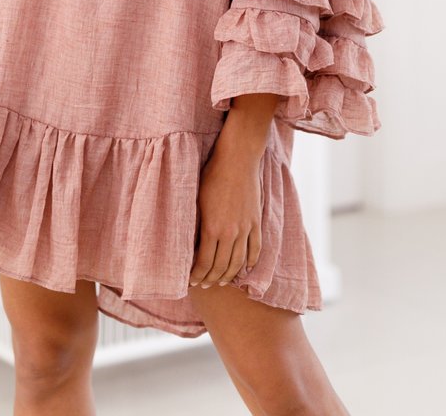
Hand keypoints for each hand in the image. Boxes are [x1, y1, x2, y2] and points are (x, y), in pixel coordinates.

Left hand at [189, 143, 263, 288]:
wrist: (237, 160)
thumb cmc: (212, 176)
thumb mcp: (197, 200)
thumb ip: (196, 225)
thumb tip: (189, 245)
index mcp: (212, 228)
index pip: (203, 263)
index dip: (196, 276)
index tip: (191, 282)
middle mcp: (230, 233)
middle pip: (220, 267)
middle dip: (210, 280)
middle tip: (203, 285)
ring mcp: (246, 229)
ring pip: (238, 263)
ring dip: (229, 276)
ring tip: (221, 281)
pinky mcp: (256, 222)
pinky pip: (255, 249)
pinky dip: (250, 263)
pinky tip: (245, 269)